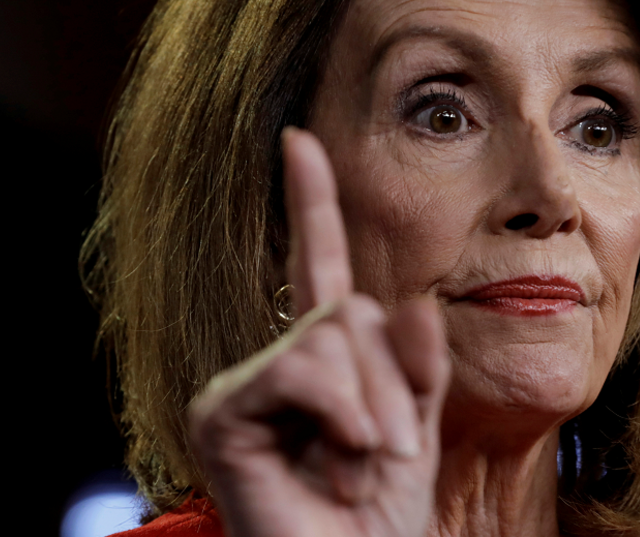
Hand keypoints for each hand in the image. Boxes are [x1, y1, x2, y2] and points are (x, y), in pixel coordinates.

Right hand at [188, 127, 449, 536]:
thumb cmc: (377, 517)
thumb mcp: (414, 425)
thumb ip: (416, 362)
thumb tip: (410, 302)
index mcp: (323, 359)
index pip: (319, 268)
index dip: (311, 203)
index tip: (301, 140)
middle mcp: (278, 363)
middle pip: (350, 311)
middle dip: (391, 380)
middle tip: (388, 448)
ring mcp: (243, 387)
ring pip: (330, 334)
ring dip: (370, 405)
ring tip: (359, 462)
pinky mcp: (222, 413)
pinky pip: (301, 369)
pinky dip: (338, 412)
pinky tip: (334, 460)